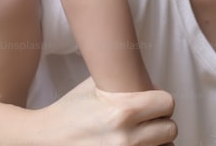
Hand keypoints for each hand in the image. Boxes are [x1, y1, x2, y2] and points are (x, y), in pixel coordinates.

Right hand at [37, 77, 176, 145]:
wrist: (46, 139)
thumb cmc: (69, 111)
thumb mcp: (93, 86)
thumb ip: (122, 80)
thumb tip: (146, 75)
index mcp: (122, 110)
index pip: (167, 103)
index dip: (161, 101)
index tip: (154, 103)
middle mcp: (126, 137)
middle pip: (170, 129)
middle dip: (161, 123)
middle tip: (149, 120)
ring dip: (157, 141)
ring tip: (143, 135)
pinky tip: (137, 144)